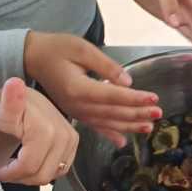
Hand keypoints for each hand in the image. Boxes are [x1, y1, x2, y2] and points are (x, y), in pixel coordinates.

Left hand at [0, 77, 79, 184]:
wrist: (23, 101)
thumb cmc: (9, 109)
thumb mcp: (3, 109)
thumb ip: (9, 101)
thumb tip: (14, 84)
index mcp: (47, 128)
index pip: (29, 166)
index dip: (12, 173)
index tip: (0, 168)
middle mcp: (65, 134)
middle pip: (42, 174)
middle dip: (21, 176)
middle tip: (7, 168)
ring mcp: (72, 140)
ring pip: (51, 174)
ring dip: (32, 174)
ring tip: (17, 164)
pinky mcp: (74, 144)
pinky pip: (60, 170)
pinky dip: (44, 169)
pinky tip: (31, 160)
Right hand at [23, 30, 161, 147]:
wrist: (32, 57)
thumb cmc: (57, 48)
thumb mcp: (82, 49)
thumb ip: (106, 66)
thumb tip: (128, 81)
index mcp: (78, 88)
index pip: (112, 96)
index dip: (134, 98)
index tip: (154, 98)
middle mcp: (76, 105)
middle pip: (112, 112)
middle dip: (137, 113)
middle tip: (158, 113)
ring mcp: (75, 111)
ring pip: (106, 122)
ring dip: (128, 126)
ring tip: (148, 127)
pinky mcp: (74, 112)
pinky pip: (94, 126)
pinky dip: (109, 134)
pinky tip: (121, 142)